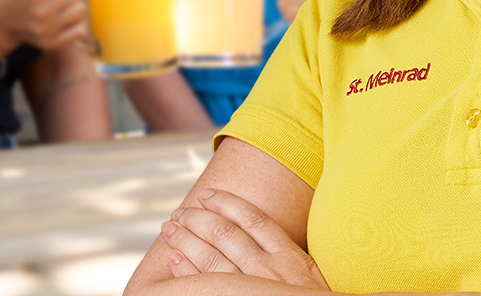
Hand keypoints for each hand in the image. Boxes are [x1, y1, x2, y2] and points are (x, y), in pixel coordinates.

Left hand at [160, 188, 328, 288]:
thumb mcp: (310, 275)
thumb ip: (286, 256)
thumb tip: (260, 238)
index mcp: (291, 257)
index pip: (253, 218)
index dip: (226, 202)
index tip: (206, 194)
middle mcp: (271, 270)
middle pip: (225, 234)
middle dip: (197, 219)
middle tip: (179, 214)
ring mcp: (254, 288)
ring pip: (212, 258)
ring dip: (186, 240)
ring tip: (170, 230)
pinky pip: (208, 284)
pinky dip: (188, 270)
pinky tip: (175, 258)